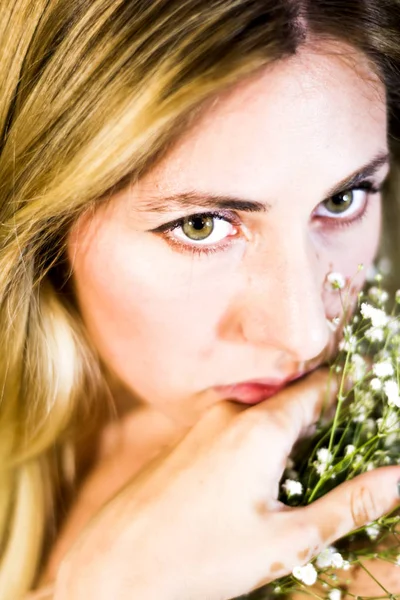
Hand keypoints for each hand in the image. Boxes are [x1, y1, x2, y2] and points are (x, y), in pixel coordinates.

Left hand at [52, 370, 399, 599]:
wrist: (114, 562)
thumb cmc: (200, 555)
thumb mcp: (284, 540)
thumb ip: (347, 507)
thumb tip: (399, 480)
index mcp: (260, 427)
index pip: (318, 389)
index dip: (349, 386)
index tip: (372, 382)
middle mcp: (231, 413)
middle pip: (291, 402)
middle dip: (322, 417)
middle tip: (346, 444)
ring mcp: (204, 423)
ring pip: (262, 416)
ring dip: (289, 434)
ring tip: (305, 471)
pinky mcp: (187, 439)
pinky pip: (235, 427)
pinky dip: (258, 441)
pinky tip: (258, 480)